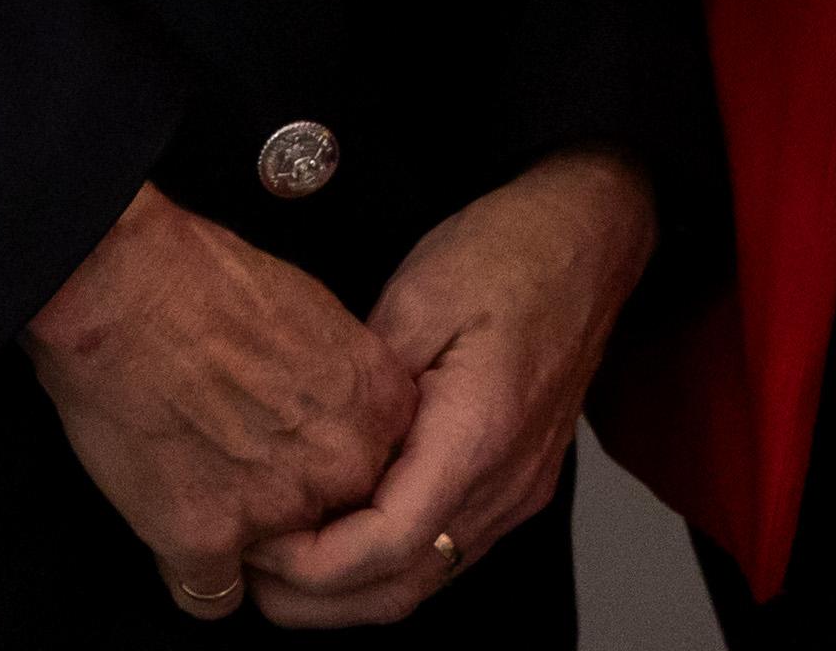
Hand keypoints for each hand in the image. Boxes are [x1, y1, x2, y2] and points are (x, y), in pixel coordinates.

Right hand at [21, 186, 413, 619]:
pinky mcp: (205, 540)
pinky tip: (171, 527)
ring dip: (243, 543)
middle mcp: (342, 465)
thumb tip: (329, 414)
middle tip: (246, 472)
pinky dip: (187, 570)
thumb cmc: (211, 283)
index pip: (386, 478)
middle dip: (297, 513)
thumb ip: (342, 386)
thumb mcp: (319, 316)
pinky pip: (211, 597)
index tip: (304, 457)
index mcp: (379, 407)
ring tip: (201, 488)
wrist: (130, 288)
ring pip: (276, 568)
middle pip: (337, 525)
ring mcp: (277, 510)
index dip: (338, 472)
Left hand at [244, 149, 657, 627]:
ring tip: (278, 561)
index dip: (308, 564)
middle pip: (401, 589)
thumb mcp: (415, 297)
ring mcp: (519, 491)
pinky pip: (444, 553)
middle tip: (246, 569)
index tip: (255, 539)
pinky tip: (338, 535)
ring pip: (424, 582)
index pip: (385, 546)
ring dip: (347, 591)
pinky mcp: (517, 485)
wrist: (590, 236)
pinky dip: (384, 565)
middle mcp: (506, 484)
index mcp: (480, 436)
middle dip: (314, 600)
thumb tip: (301, 451)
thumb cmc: (509, 252)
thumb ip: (360, 387)